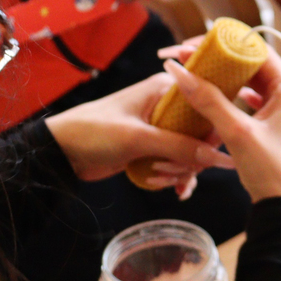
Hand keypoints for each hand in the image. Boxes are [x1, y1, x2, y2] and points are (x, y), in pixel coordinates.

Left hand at [44, 74, 235, 195]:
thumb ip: (181, 147)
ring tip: (161, 180)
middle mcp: (167, 105)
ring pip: (190, 151)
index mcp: (166, 89)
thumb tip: (220, 158)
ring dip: (181, 170)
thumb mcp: (139, 138)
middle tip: (171, 172)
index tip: (206, 153)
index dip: (212, 131)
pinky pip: (177, 162)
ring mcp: (160, 128)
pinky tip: (174, 191)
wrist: (60, 151)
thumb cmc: (94, 131)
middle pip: (201, 133)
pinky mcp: (153, 146)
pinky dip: (176, 177)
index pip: (207, 105)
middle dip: (191, 158)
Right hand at [163, 44, 280, 204]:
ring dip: (224, 77)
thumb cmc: (272, 172)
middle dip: (218, 59)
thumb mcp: (237, 133)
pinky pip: (252, 100)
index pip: (255, 50)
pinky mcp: (276, 124)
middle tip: (186, 57)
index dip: (221, 44)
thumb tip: (178, 71)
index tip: (190, 46)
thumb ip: (208, 100)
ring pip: (250, 82)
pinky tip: (213, 97)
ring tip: (195, 73)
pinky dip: (231, 96)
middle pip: (251, 63)